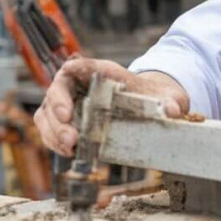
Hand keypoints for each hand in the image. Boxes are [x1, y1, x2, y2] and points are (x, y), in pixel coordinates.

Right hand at [33, 57, 188, 156]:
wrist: (150, 106)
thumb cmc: (154, 98)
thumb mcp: (167, 97)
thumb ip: (171, 103)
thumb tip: (172, 111)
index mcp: (102, 71)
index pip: (76, 68)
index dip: (64, 84)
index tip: (66, 108)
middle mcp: (81, 84)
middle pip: (55, 92)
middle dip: (57, 117)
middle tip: (71, 138)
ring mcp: (71, 101)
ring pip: (48, 113)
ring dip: (53, 132)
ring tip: (70, 148)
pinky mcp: (69, 120)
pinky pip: (51, 129)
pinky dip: (55, 141)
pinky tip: (69, 152)